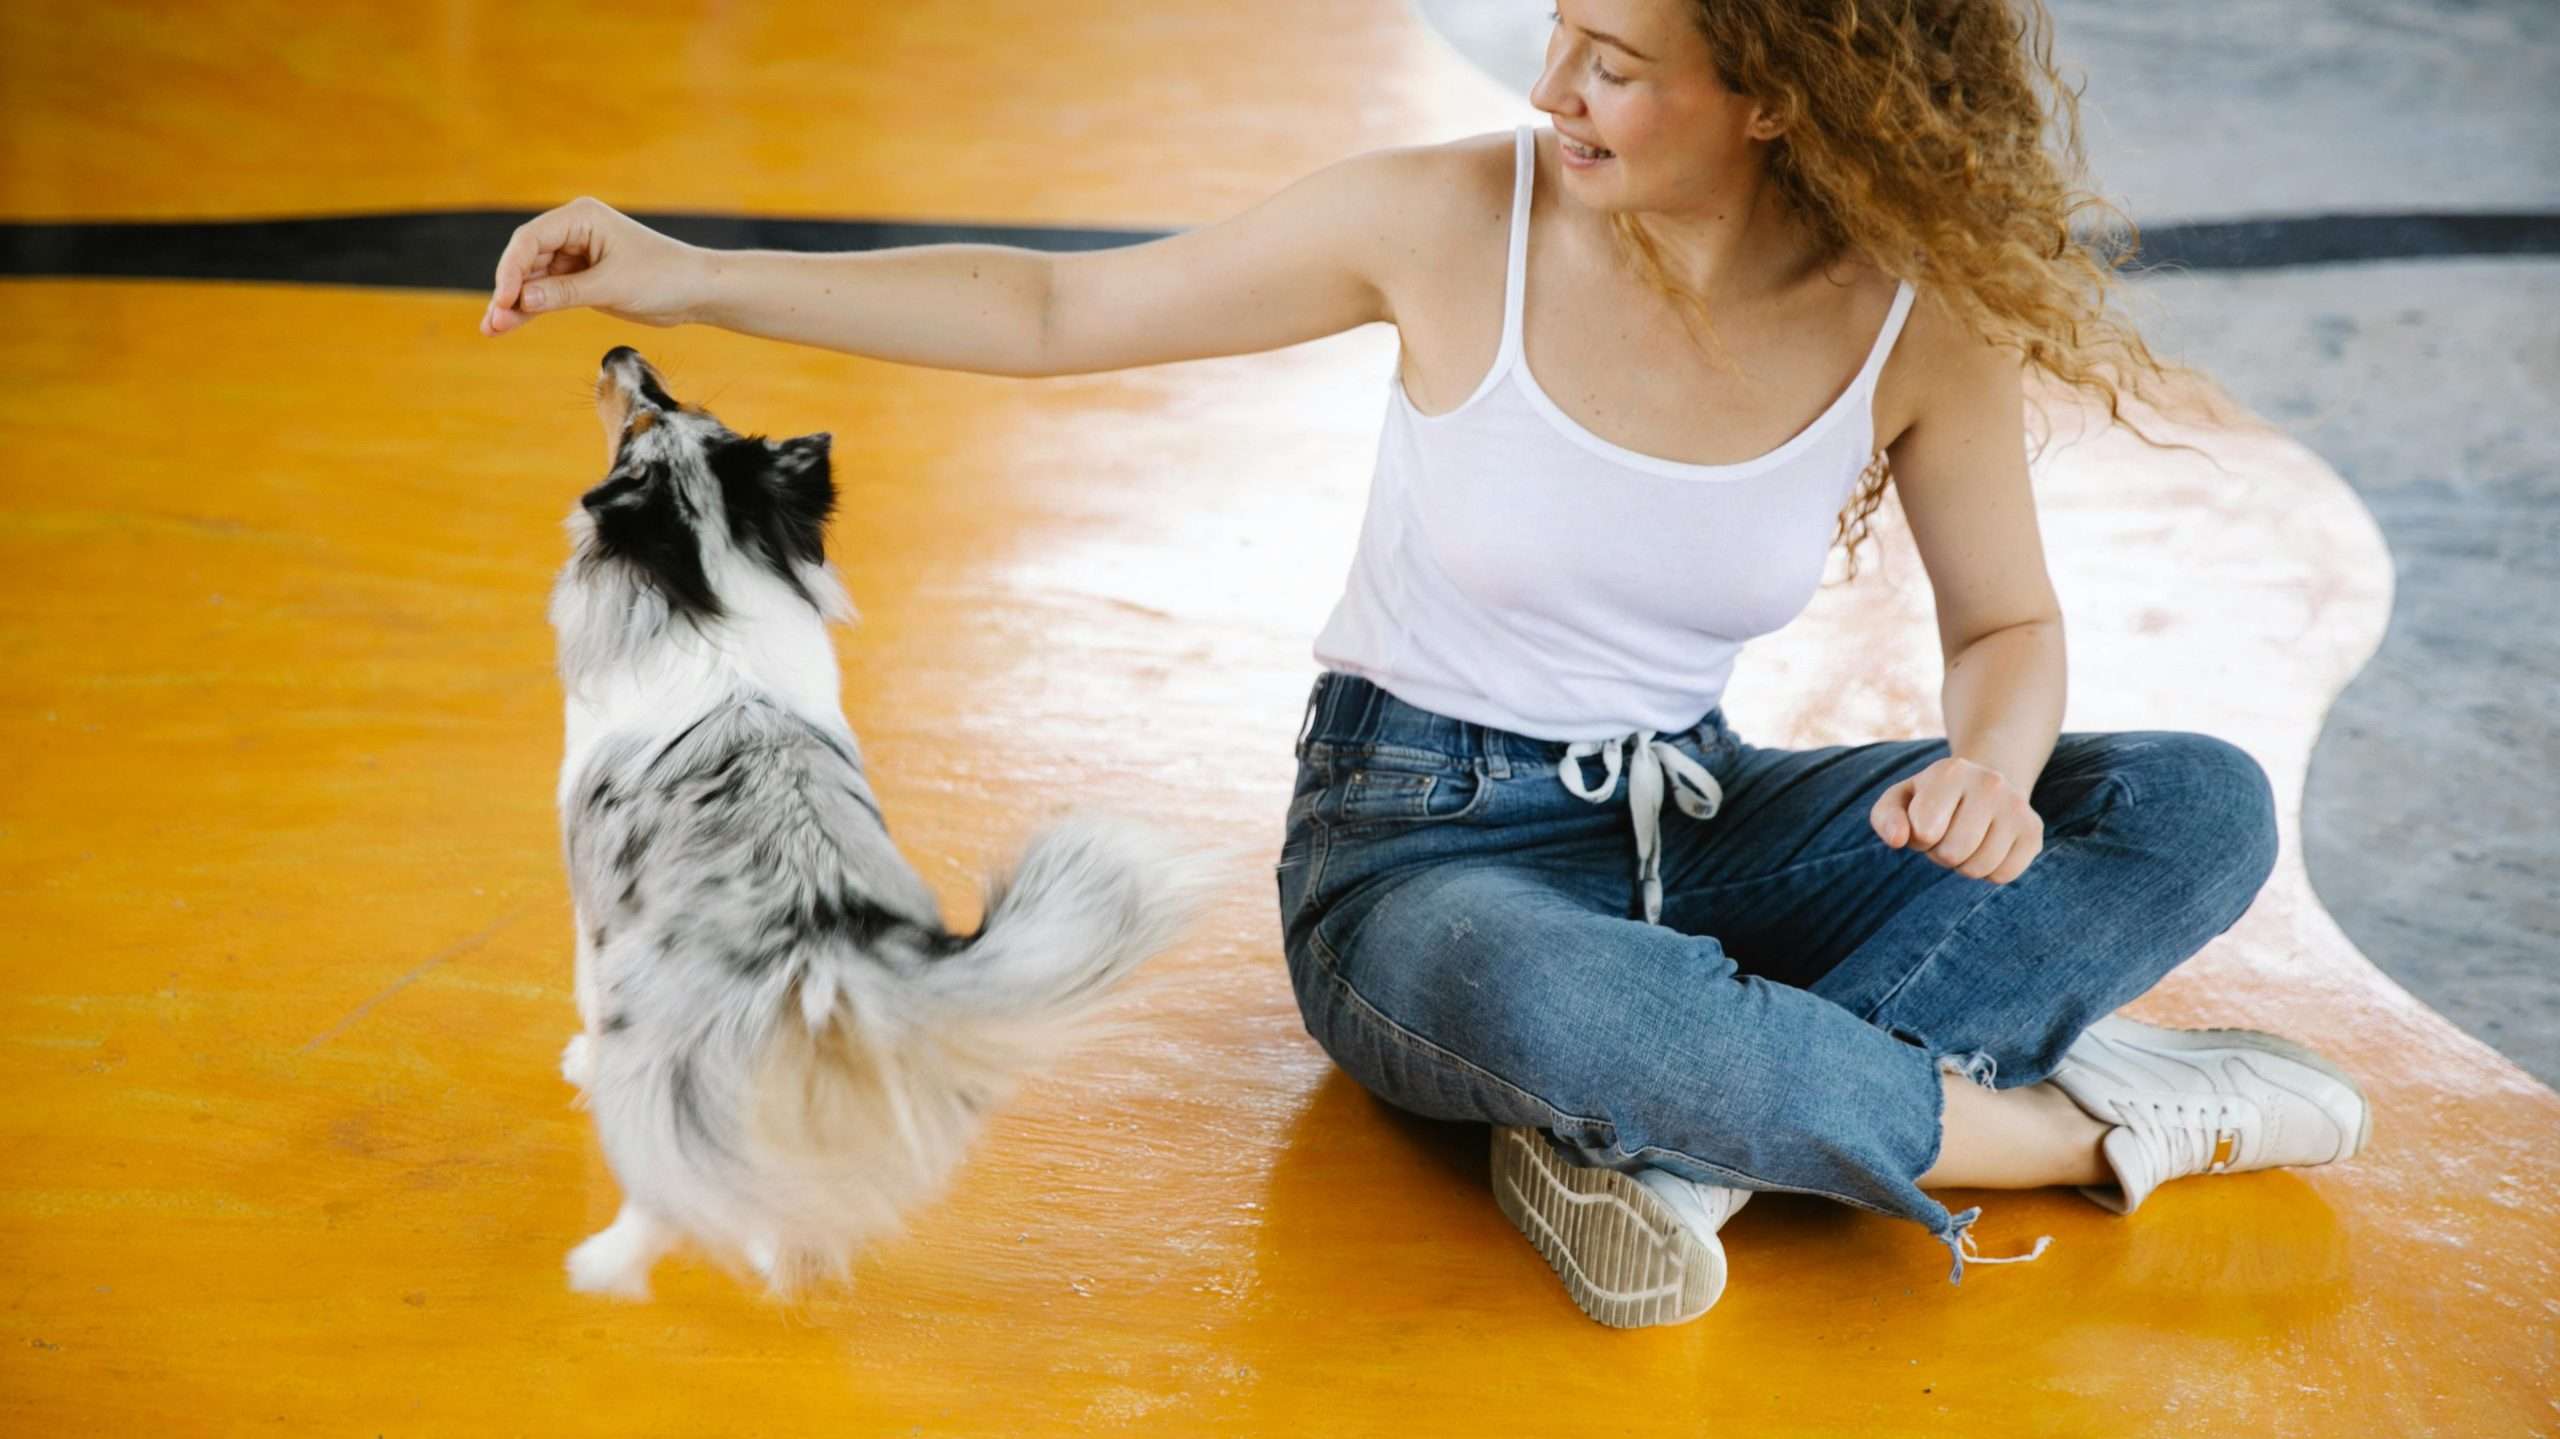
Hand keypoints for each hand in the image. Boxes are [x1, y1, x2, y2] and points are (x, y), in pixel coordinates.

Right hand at [481, 197, 707, 336]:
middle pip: (526, 259)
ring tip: (492, 329)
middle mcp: (573, 231)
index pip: (531, 239)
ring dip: (514, 303)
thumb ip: (565, 293)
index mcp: (581, 217)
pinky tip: (508, 326)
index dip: (511, 270)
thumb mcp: (612, 286)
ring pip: (534, 279)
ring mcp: (576, 255)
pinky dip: (532, 309)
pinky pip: (548, 293)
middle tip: (492, 322)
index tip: (504, 300)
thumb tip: (521, 301)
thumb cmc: (663, 277)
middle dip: (509, 290)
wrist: (696, 291)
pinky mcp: (581, 278)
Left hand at [1871, 756, 2042, 882]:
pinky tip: (1987, 847)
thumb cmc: (1931, 799)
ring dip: (1963, 864)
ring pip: (1978, 868)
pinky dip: (1989, 871)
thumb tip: (1898, 840)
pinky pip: (2003, 875)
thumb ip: (1886, 818)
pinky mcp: (2033, 832)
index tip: (1924, 822)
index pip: (1924, 831)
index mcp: (1950, 772)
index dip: (1918, 838)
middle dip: (1940, 853)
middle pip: (1952, 853)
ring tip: (1965, 839)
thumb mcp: (1900, 800)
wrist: (1983, 785)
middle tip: (1947, 834)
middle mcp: (1990, 783)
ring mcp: (2016, 807)